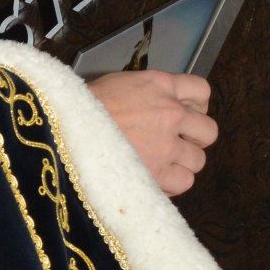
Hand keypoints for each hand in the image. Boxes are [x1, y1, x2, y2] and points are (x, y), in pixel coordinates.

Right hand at [88, 70, 217, 197]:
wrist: (61, 131)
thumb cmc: (79, 108)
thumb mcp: (116, 85)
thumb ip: (143, 95)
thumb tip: (152, 109)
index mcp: (159, 85)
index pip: (202, 91)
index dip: (197, 107)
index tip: (184, 117)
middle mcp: (171, 112)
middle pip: (208, 131)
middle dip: (193, 140)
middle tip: (173, 146)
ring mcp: (167, 145)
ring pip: (198, 160)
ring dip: (182, 164)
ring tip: (159, 166)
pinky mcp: (158, 173)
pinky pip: (183, 182)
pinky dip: (171, 184)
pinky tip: (153, 180)